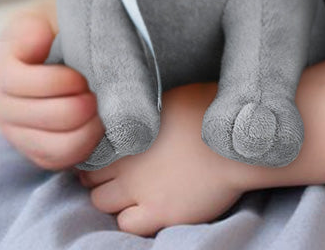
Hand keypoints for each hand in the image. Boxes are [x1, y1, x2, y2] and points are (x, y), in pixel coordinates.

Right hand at [0, 7, 105, 170]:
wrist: (64, 48)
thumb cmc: (59, 30)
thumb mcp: (46, 17)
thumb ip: (37, 25)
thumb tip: (38, 37)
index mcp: (3, 69)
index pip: (18, 84)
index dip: (54, 82)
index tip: (80, 75)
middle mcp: (2, 105)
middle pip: (40, 117)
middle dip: (76, 107)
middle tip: (97, 95)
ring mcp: (17, 132)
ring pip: (51, 146)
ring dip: (83, 131)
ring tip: (102, 112)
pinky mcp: (35, 150)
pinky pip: (57, 160)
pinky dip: (82, 147)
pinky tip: (99, 128)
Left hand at [76, 82, 248, 235]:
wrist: (234, 142)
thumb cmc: (207, 112)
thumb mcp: (166, 100)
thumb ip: (140, 114)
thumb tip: (127, 116)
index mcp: (128, 132)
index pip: (91, 150)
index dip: (95, 156)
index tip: (105, 158)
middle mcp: (128, 161)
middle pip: (91, 178)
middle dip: (99, 178)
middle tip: (116, 177)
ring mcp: (141, 189)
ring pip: (102, 202)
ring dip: (112, 198)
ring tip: (131, 193)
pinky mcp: (159, 212)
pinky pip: (126, 224)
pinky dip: (130, 218)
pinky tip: (146, 208)